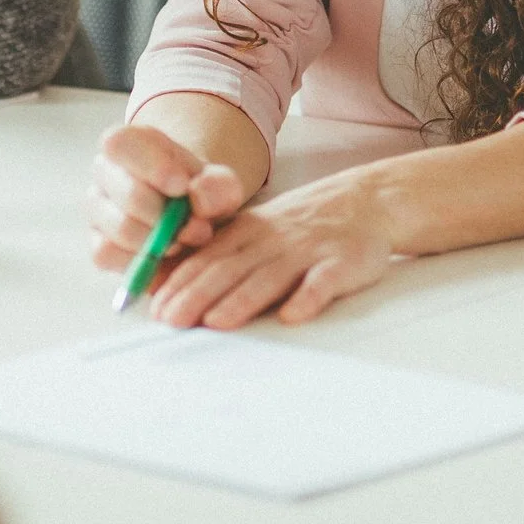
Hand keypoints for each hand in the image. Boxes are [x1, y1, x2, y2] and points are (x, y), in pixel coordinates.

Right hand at [87, 123, 248, 271]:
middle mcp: (104, 172)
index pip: (120, 144)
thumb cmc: (202, 194)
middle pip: (129, 194)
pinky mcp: (97, 246)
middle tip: (198, 227)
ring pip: (122, 228)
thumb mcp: (222, 185)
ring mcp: (97, 210)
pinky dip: (144, 260)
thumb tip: (197, 199)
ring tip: (184, 239)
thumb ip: (219, 186)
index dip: (152, 167)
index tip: (183, 188)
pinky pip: (113, 255)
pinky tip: (163, 253)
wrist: (195, 222)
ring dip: (161, 240)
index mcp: (128, 143)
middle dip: (170, 216)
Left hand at [147, 171, 395, 329]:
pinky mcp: (342, 262)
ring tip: (218, 322)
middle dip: (199, 295)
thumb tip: (167, 283)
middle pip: (231, 268)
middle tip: (173, 321)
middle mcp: (273, 239)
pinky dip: (308, 297)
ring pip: (271, 276)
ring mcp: (308, 250)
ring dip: (242, 299)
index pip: (208, 258)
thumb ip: (219, 255)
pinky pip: (324, 281)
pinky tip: (293, 316)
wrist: (366, 201)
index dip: (181, 283)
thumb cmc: (301, 225)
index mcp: (249, 232)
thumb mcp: (256, 230)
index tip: (157, 309)